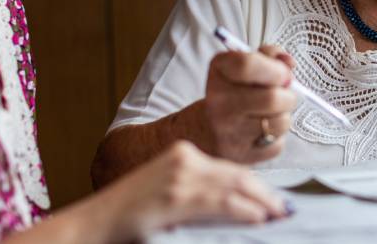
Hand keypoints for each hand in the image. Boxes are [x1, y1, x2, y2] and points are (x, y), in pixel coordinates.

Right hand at [102, 141, 289, 238]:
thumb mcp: (167, 193)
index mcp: (182, 154)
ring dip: (261, 202)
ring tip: (277, 214)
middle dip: (264, 193)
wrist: (93, 223)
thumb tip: (232, 208)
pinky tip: (258, 217)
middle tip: (284, 208)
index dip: (256, 184)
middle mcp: (184, 159)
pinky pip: (220, 202)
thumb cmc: (128, 214)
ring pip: (234, 186)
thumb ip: (196, 194)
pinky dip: (244, 210)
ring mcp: (179, 177)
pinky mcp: (175, 197)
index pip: (229, 168)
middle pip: (237, 174)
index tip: (273, 198)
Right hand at [202, 45, 296, 162]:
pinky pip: (277, 145)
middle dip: (288, 96)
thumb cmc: (235, 91)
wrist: (206, 130)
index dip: (275, 68)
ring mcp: (227, 132)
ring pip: (280, 122)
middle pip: (272, 98)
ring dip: (285, 116)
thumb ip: (270, 56)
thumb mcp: (245, 64)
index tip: (282, 73)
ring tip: (273, 113)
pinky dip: (277, 138)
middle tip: (283, 95)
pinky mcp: (240, 156)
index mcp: (219, 71)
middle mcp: (219, 102)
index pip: (247, 64)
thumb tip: (289, 63)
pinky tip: (263, 131)